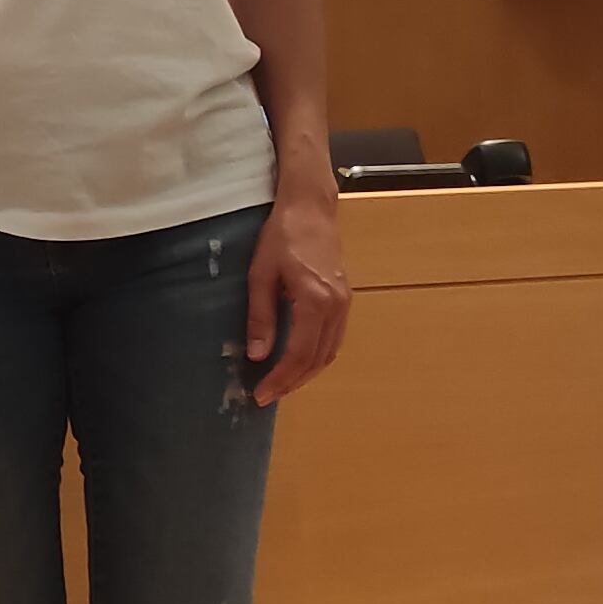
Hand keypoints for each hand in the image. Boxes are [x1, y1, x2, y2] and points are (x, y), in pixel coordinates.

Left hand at [238, 200, 351, 405]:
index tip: (261, 394)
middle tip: (268, 396)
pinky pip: (334, 338)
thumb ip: (261, 316)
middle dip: (292, 382)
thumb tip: (258, 355)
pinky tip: (299, 360)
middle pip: (318, 359)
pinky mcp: (344, 298)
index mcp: (316, 300)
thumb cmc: (282, 235)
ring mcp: (345, 303)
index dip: (281, 378)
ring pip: (330, 352)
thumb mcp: (261, 274)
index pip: (299, 354)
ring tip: (282, 384)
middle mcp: (336, 307)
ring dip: (307, 373)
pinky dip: (317, 356)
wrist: (311, 207)